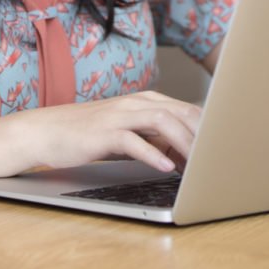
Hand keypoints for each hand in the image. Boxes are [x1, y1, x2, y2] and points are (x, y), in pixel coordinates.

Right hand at [0, 91, 202, 175]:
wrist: (44, 131)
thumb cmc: (86, 135)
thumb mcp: (126, 135)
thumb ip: (153, 139)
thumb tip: (183, 155)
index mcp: (144, 102)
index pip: (187, 109)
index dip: (208, 128)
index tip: (223, 147)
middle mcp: (134, 103)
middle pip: (181, 112)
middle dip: (204, 134)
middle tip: (220, 156)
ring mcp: (119, 116)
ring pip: (162, 121)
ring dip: (185, 142)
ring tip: (199, 162)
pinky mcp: (103, 133)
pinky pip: (134, 140)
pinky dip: (153, 153)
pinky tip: (167, 167)